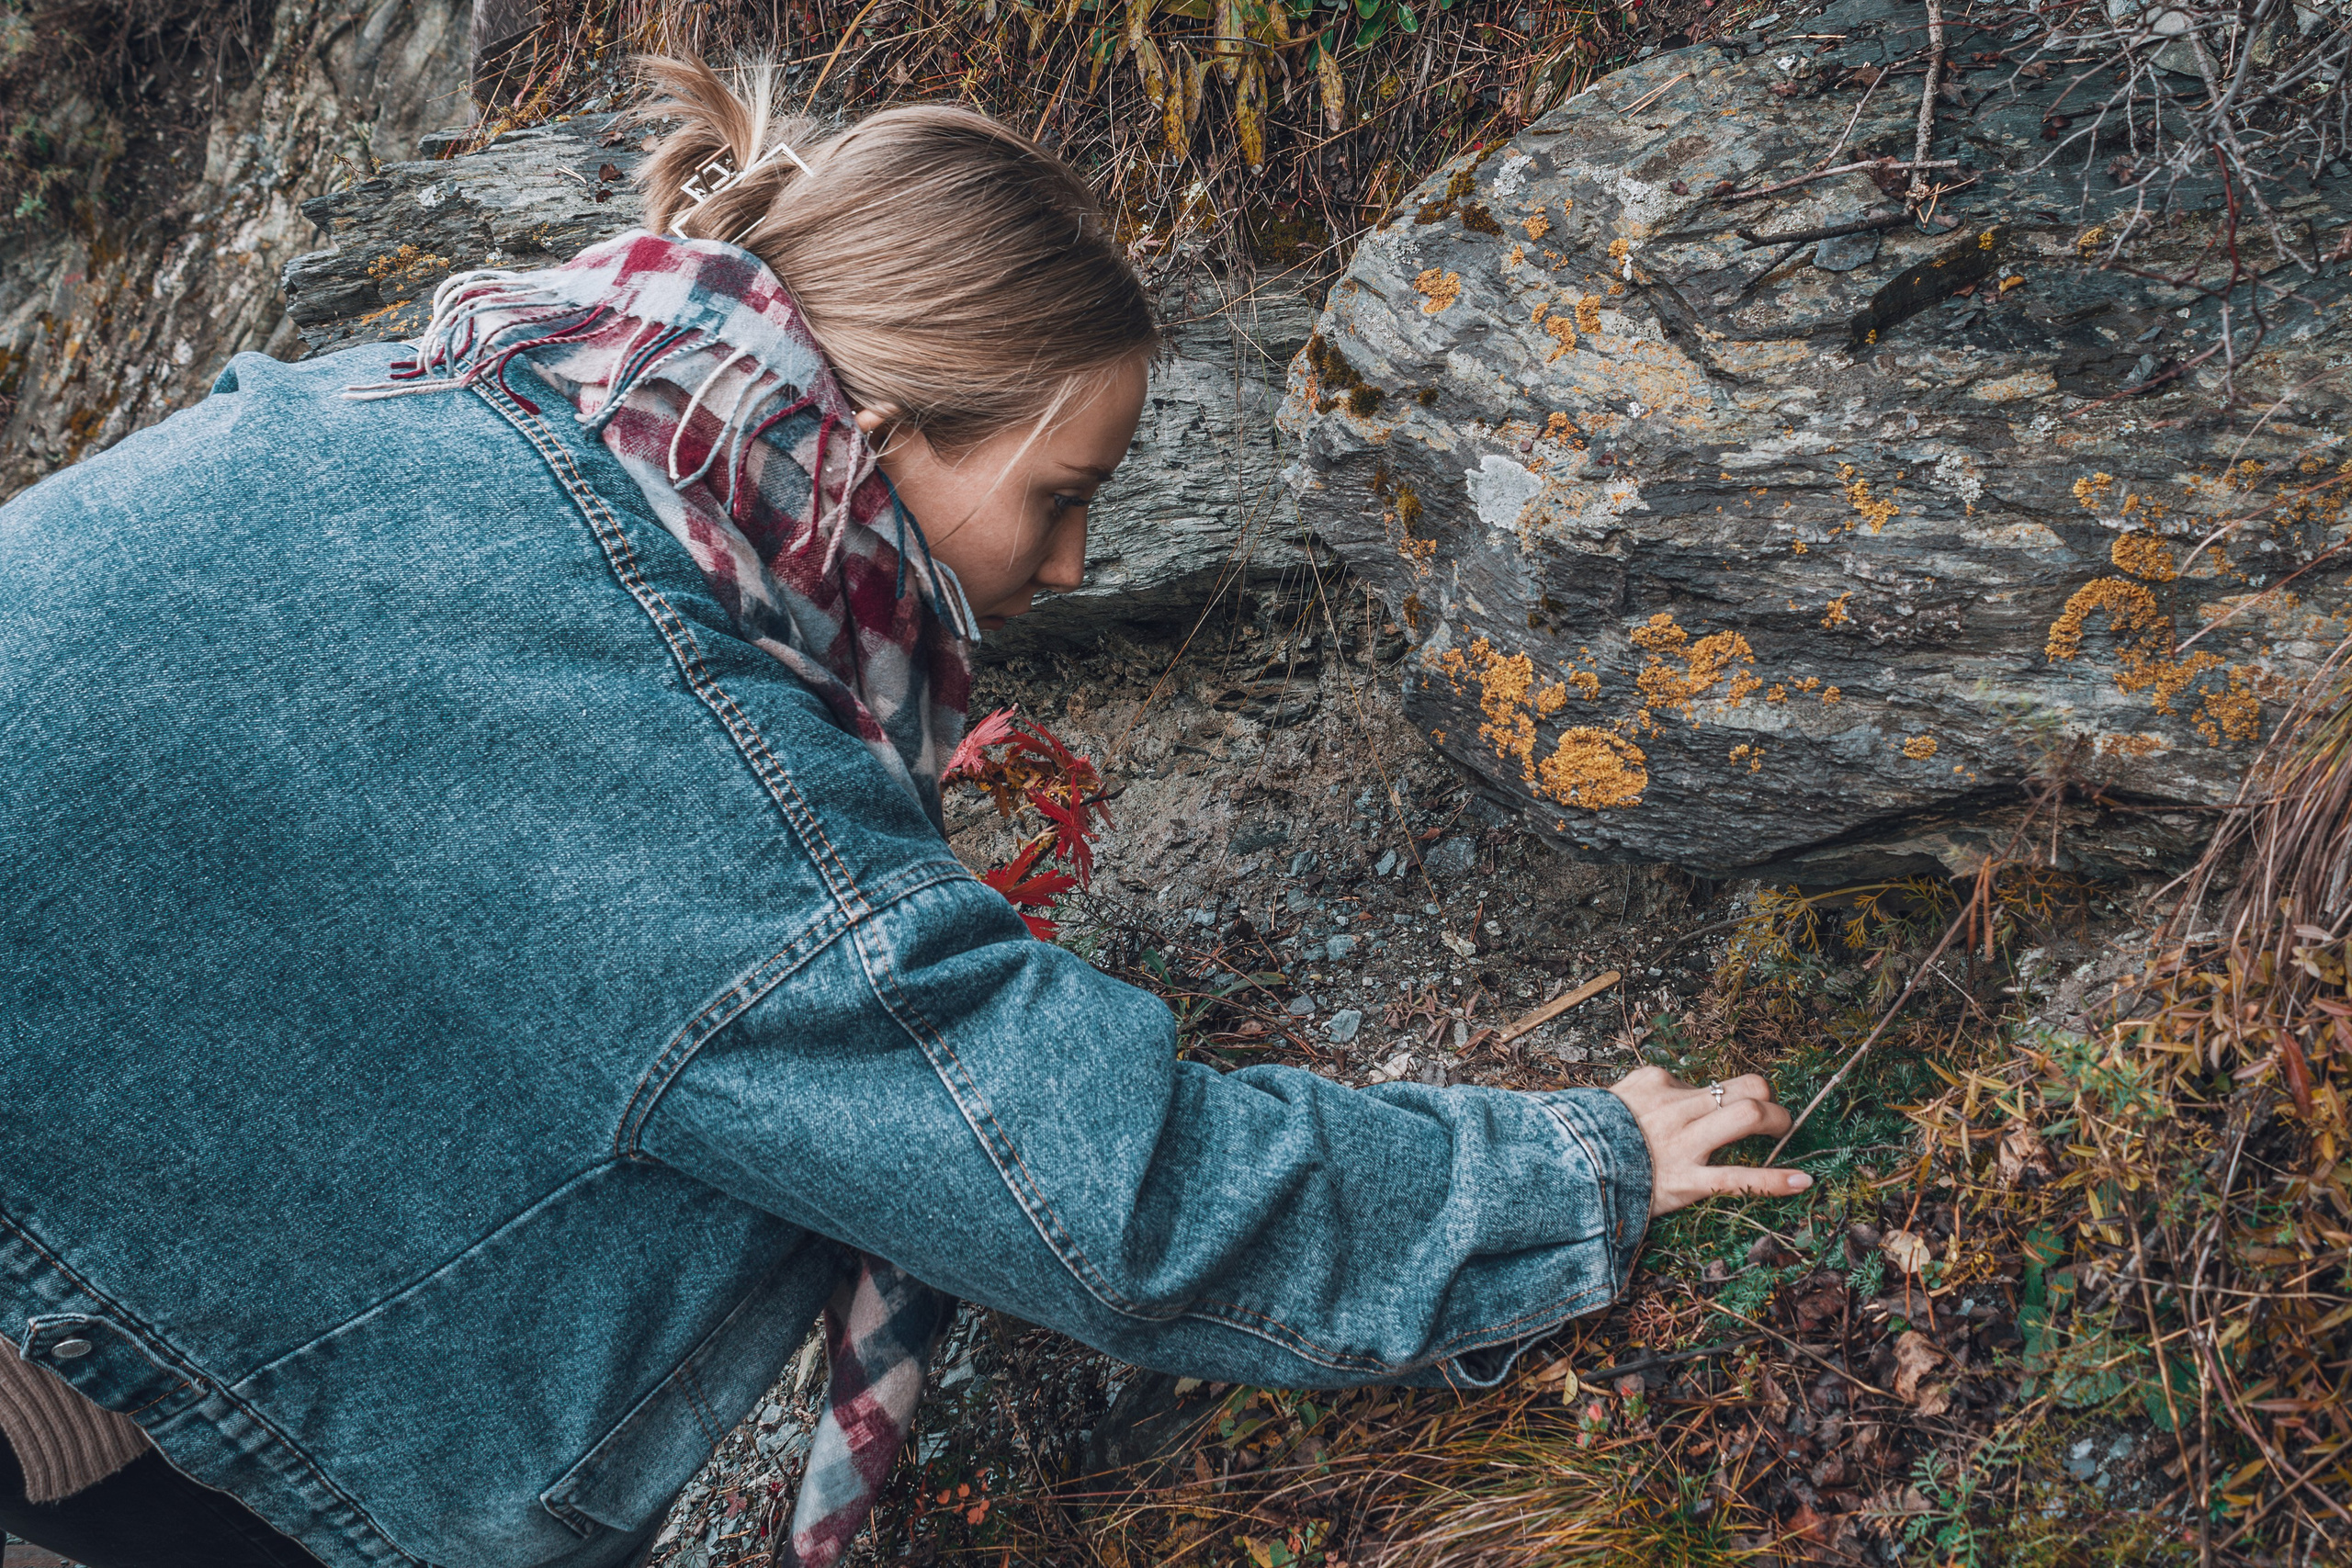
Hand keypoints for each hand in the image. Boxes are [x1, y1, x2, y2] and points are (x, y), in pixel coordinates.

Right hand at [1605, 1066, 1811, 1215]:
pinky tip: (1804, 1181)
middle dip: (1767, 1098)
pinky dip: (1776, 1181)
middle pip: (1744, 1086)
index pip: (1711, 1079)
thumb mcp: (1615, 1099)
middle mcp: (1676, 1108)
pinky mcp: (1685, 1181)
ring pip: (1746, 1116)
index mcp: (1657, 1085)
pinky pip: (1738, 1178)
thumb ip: (1645, 1091)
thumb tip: (1673, 1088)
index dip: (1729, 1095)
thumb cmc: (1587, 1138)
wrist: (1563, 1170)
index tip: (1731, 1109)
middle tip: (1771, 1116)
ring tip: (1784, 1130)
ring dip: (1776, 1121)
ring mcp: (1684, 1144)